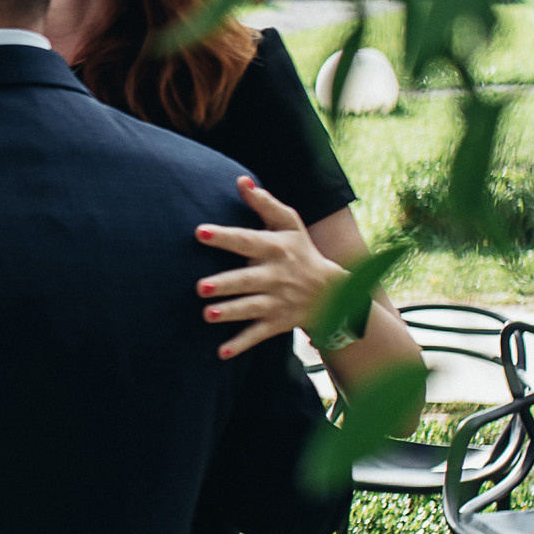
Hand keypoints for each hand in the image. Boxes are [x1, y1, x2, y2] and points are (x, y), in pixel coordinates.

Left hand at [194, 176, 345, 358]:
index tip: (200, 232)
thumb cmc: (300, 251)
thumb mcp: (289, 224)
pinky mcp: (277, 323)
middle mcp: (275, 276)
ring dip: (230, 313)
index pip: (247, 241)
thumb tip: (240, 180)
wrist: (333, 291)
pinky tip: (221, 353)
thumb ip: (264, 203)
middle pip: (247, 280)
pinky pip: (258, 335)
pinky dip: (241, 345)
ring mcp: (277, 301)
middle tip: (200, 287)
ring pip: (250, 308)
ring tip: (207, 314)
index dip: (225, 237)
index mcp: (275, 249)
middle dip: (225, 284)